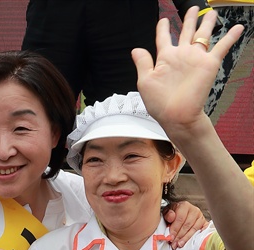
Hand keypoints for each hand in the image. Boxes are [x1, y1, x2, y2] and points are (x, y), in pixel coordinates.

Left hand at [132, 7, 242, 132]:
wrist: (176, 115)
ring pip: (202, 35)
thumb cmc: (160, 103)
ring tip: (210, 13)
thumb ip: (143, 63)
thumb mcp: (145, 81)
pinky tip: (237, 27)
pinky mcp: (208, 64)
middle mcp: (181, 56)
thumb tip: (136, 49)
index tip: (163, 20)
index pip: (164, 38)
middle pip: (186, 32)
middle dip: (189, 19)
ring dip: (206, 23)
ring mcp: (195, 59)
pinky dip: (230, 37)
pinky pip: (221, 47)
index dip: (163, 28)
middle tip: (192, 8)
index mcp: (165, 59)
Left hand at [163, 201, 208, 248]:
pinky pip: (201, 231)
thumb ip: (168, 214)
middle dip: (180, 236)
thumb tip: (171, 217)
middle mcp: (194, 210)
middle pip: (187, 225)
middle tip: (174, 243)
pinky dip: (196, 237)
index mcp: (184, 205)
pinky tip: (191, 242)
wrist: (181, 212)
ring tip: (180, 244)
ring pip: (194, 229)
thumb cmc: (174, 213)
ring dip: (186, 238)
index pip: (180, 219)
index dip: (175, 229)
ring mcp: (201, 217)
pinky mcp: (205, 223)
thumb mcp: (167, 212)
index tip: (171, 237)